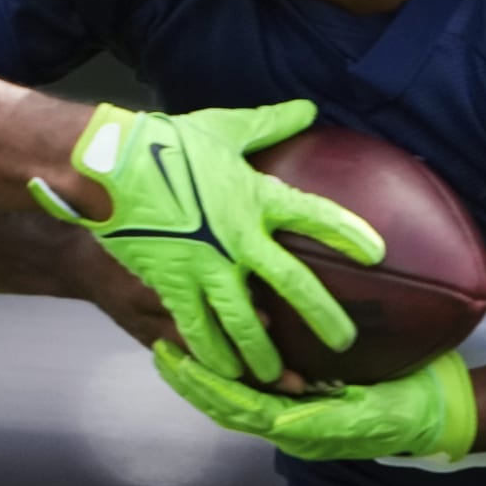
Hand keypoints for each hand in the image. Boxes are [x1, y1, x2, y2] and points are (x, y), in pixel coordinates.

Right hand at [28, 100, 384, 381]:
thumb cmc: (167, 142)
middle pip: (291, 283)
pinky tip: (224, 372)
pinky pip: (197, 328)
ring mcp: (205, 266)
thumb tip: (307, 108)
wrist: (108, 165)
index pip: (313, 215)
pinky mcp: (172, 283)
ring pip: (244, 321)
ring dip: (264, 353)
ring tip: (280, 377)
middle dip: (321, 316)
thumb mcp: (223, 128)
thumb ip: (268, 124)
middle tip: (343, 342)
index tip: (377, 253)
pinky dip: (212, 354)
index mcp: (254, 196)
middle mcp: (238, 237)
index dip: (347, 233)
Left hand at [153, 340, 477, 462]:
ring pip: (238, 402)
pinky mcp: (307, 401)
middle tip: (161, 350)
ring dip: (205, 380)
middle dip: (193, 381)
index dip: (208, 387)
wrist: (437, 412)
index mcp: (302, 431)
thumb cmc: (407, 409)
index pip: (241, 409)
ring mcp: (298, 416)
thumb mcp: (372, 414)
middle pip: (229, 408)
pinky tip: (218, 355)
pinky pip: (258, 393)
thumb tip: (279, 425)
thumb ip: (326, 422)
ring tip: (176, 351)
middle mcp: (292, 427)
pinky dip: (232, 378)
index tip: (178, 362)